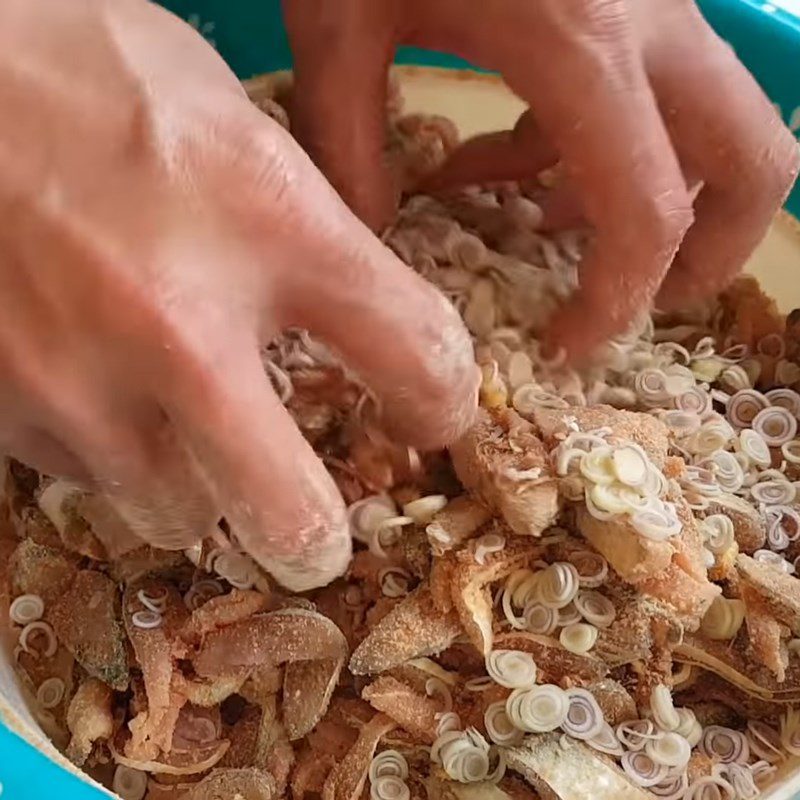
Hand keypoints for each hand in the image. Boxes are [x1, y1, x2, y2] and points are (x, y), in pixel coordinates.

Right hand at [0, 0, 477, 589]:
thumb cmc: (91, 72)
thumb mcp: (236, 128)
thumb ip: (308, 235)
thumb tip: (354, 318)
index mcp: (269, 222)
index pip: (416, 354)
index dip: (441, 400)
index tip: (432, 413)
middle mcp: (177, 320)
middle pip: (292, 512)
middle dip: (315, 531)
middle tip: (318, 522)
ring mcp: (76, 377)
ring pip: (177, 514)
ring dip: (200, 486)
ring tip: (189, 427)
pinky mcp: (3, 408)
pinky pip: (88, 476)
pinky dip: (116, 449)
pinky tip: (107, 386)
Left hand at [285, 0, 798, 358]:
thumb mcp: (338, 21)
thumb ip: (347, 140)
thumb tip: (370, 235)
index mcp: (582, 43)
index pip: (648, 214)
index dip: (618, 302)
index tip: (569, 345)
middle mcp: (653, 25)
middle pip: (756, 162)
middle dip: (708, 256)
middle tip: (633, 301)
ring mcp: (661, 2)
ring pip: (724, 124)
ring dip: (661, 198)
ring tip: (549, 225)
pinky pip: (664, 90)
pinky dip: (610, 143)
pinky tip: (518, 148)